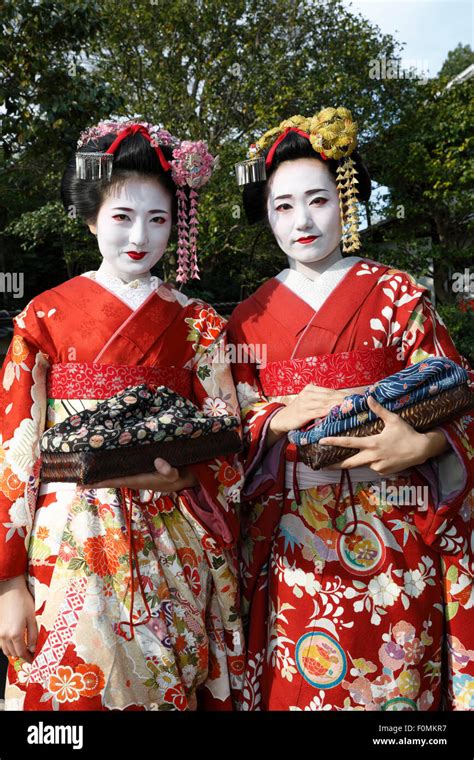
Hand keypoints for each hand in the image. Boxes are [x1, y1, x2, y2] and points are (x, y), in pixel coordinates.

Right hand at [0, 574, 37, 663]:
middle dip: (22, 655)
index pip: (22, 653)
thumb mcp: (32, 618)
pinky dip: (8, 646)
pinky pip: (1, 643)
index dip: (28, 658)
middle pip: (13, 653)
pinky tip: (15, 641)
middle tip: (31, 654)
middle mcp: (4, 636)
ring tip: (24, 648)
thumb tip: (33, 648)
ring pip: (5, 650)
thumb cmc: (23, 601)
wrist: (10, 590)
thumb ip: (33, 635)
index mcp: (15, 634)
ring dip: (14, 651)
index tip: (34, 659)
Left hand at [86, 458, 197, 491]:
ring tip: (84, 473)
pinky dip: (109, 468)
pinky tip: (103, 465)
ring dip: (99, 475)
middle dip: (93, 480)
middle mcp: (133, 479)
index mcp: (138, 480)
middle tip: (74, 480)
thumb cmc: (179, 476)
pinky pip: (120, 470)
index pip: (114, 481)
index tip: (81, 484)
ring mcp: (135, 475)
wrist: (186, 479)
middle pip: (109, 480)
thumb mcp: (176, 474)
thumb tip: (158, 462)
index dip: (97, 482)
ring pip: (113, 475)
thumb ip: (169, 470)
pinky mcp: (138, 471)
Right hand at [267, 384, 367, 447]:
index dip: (344, 394)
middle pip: (330, 396)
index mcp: (310, 389)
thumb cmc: (299, 411)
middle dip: (344, 399)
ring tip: (351, 407)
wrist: (281, 419)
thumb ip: (322, 400)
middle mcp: (307, 394)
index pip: (331, 391)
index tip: (356, 397)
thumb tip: (340, 401)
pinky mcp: (303, 413)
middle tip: (357, 402)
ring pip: (325, 403)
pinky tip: (336, 413)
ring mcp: (305, 403)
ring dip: (339, 405)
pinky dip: (328, 412)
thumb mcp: (309, 402)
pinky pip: (318, 412)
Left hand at [320, 396, 448, 475]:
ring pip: (364, 463)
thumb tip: (368, 397)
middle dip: (335, 465)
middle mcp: (372, 457)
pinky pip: (374, 467)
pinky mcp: (383, 472)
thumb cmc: (407, 433)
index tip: (321, 441)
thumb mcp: (393, 419)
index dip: (333, 442)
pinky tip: (386, 455)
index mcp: (372, 443)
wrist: (422, 450)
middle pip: (349, 463)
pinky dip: (375, 461)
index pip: (348, 442)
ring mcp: (378, 466)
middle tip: (323, 465)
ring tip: (376, 451)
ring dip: (362, 459)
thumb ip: (378, 410)